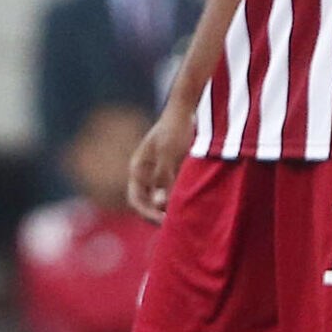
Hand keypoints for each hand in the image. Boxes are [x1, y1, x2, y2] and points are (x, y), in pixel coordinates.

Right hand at [127, 104, 195, 223]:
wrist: (187, 108)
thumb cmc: (176, 129)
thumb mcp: (169, 154)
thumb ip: (164, 179)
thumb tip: (160, 204)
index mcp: (138, 169)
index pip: (136, 201)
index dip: (148, 215)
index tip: (166, 221)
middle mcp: (146, 173)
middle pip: (148, 203)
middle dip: (161, 214)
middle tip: (179, 223)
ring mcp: (159, 172)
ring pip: (162, 199)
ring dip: (172, 207)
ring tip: (189, 213)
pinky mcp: (174, 170)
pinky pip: (174, 191)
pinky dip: (181, 198)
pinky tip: (195, 200)